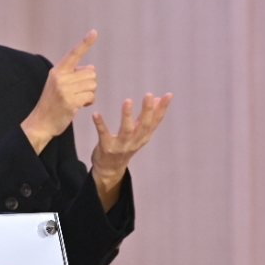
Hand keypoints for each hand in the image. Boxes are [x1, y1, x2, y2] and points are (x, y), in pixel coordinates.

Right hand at [21, 31, 97, 152]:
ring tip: (78, 100)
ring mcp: (64, 89)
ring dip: (90, 94)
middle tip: (78, 93)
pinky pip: (91, 96)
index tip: (94, 32)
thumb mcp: (58, 85)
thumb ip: (73, 75)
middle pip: (91, 73)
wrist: (40, 122)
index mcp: (57, 71)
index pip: (74, 53)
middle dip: (90, 83)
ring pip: (93, 84)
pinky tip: (80, 106)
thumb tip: (90, 68)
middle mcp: (60, 77)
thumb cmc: (52, 104)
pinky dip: (89, 101)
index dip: (85, 43)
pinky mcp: (70, 101)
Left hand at [90, 92, 173, 206]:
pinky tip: (96, 114)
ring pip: (126, 130)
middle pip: (143, 125)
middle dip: (147, 110)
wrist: (110, 169)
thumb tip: (158, 99)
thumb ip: (146, 118)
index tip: (168, 95)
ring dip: (127, 115)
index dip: (162, 109)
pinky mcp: (106, 147)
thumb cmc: (124, 147)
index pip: (155, 121)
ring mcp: (121, 145)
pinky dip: (100, 124)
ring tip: (128, 101)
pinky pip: (104, 134)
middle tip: (149, 95)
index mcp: (143, 137)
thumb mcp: (138, 134)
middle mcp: (135, 141)